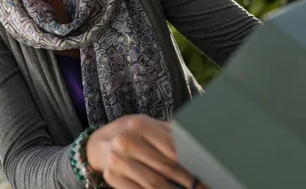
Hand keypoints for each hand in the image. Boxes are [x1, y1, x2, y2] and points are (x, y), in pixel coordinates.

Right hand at [86, 114, 206, 188]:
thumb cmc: (131, 134)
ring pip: (154, 184)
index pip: (173, 148)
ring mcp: (117, 161)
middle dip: (189, 182)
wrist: (97, 144)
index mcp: (140, 124)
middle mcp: (126, 141)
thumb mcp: (147, 126)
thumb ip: (169, 133)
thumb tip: (200, 145)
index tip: (207, 174)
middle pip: (166, 167)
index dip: (192, 163)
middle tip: (204, 188)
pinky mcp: (112, 178)